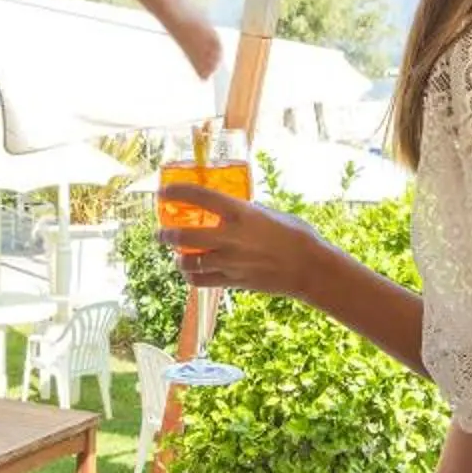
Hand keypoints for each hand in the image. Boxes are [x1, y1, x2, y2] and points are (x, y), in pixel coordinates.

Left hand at [155, 186, 331, 300]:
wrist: (310, 268)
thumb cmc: (295, 234)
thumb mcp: (268, 213)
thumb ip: (245, 212)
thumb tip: (230, 208)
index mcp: (240, 214)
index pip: (199, 197)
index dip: (177, 192)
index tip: (163, 191)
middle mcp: (230, 238)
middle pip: (184, 236)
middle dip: (166, 235)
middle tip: (161, 233)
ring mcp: (230, 262)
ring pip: (189, 262)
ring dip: (177, 258)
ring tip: (176, 254)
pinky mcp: (234, 281)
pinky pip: (202, 281)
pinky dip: (191, 275)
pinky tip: (190, 270)